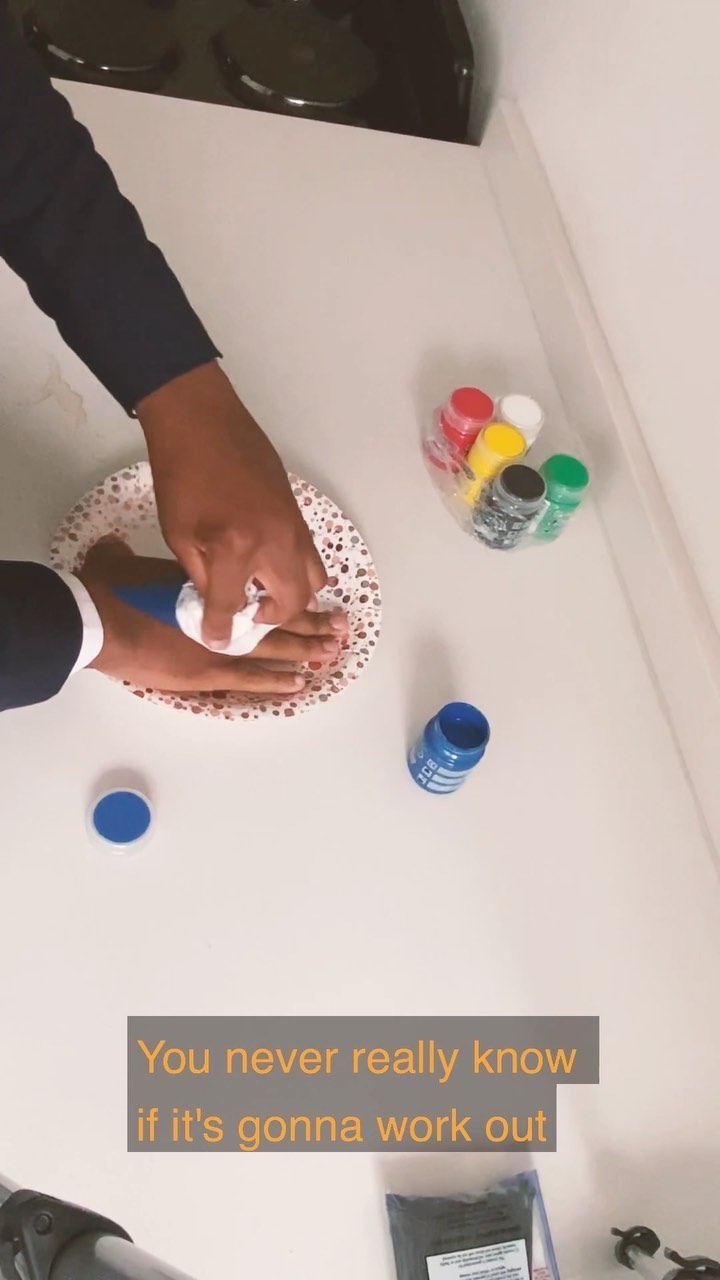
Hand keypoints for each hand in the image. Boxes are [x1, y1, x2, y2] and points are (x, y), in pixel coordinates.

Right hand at [78, 537, 347, 694]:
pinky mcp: (206, 672)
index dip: (285, 592)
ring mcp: (217, 643)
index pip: (256, 586)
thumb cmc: (109, 588)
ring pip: (272, 648)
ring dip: (305, 650)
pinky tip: (300, 681)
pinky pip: (250, 679)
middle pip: (275, 616)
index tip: (311, 594)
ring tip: (332, 651)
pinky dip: (275, 680)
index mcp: (209, 579)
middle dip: (310, 621)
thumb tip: (115, 548)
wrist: (99, 619)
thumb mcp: (119, 561)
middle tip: (340, 626)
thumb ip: (126, 555)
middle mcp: (222, 609)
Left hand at [136, 361, 326, 648]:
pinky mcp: (298, 513)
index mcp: (234, 549)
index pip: (231, 608)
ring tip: (262, 591)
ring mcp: (292, 527)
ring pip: (313, 580)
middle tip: (246, 613)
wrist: (202, 421)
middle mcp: (273, 542)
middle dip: (269, 617)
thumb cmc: (181, 474)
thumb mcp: (178, 534)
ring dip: (290, 595)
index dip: (220, 629)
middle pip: (289, 602)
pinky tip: (268, 565)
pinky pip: (310, 554)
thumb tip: (215, 604)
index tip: (217, 639)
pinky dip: (295, 570)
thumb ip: (200, 576)